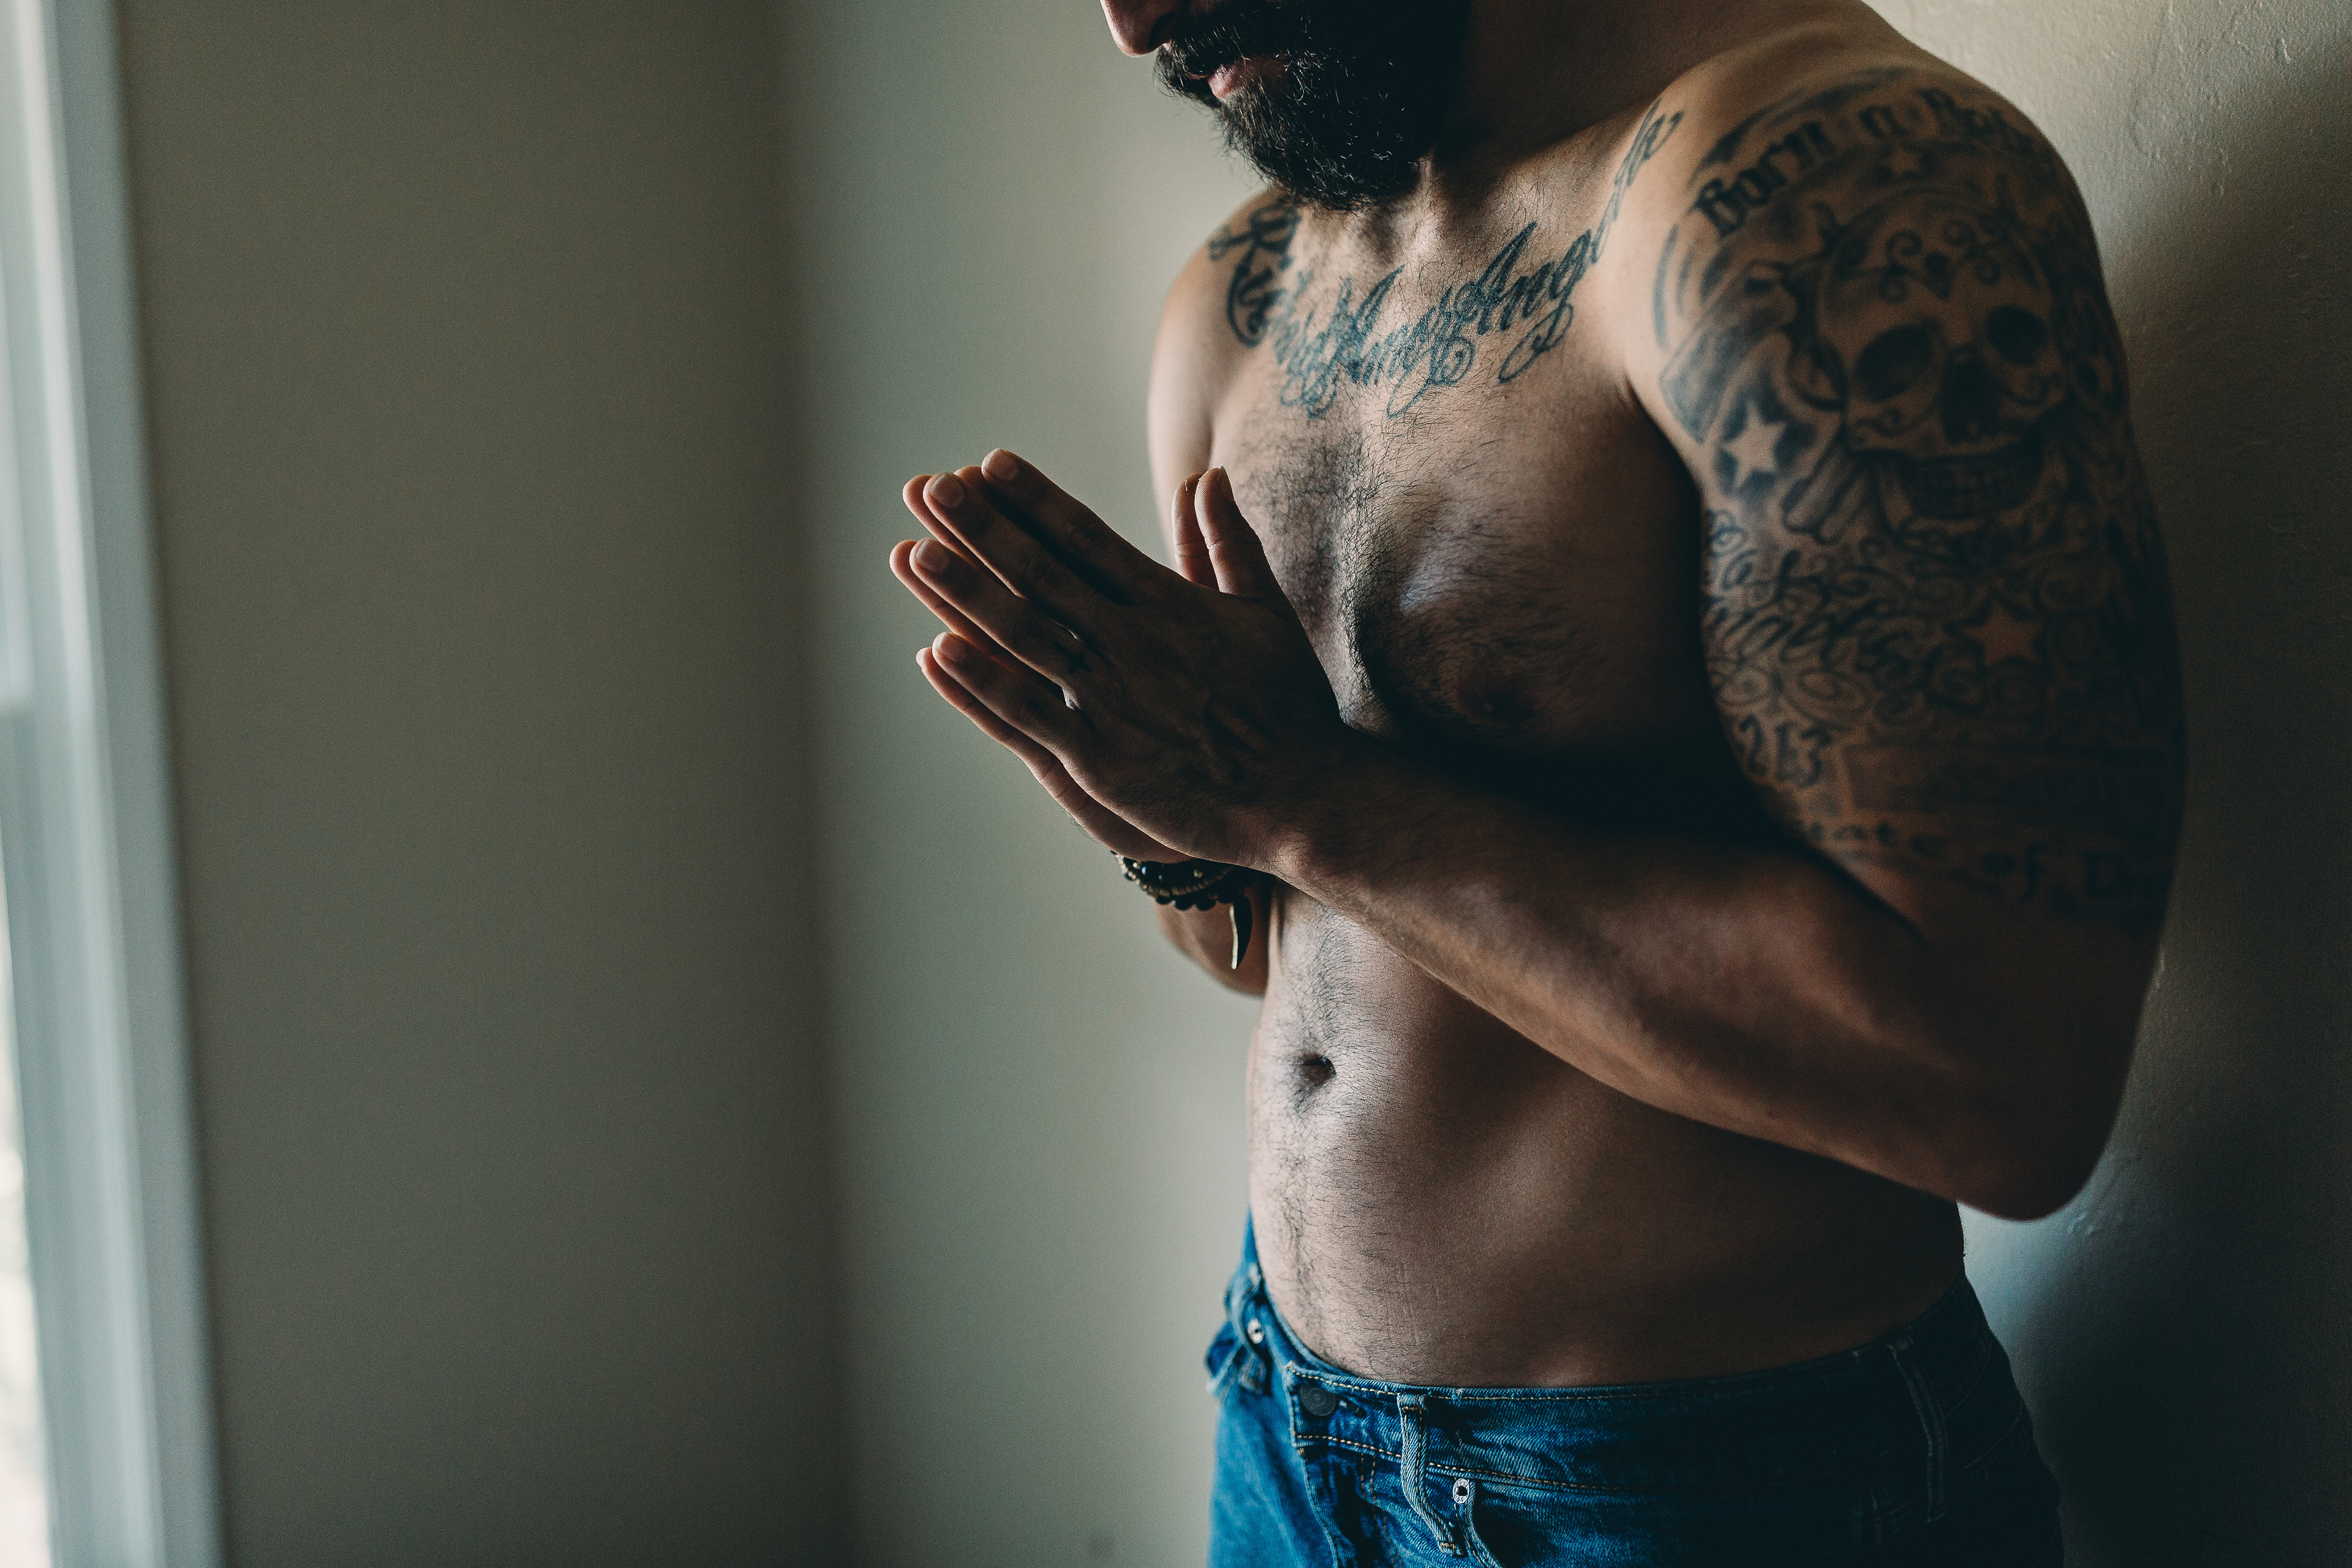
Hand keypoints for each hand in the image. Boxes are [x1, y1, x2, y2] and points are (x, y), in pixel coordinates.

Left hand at [889, 451, 1351, 868]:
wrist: (1304, 798)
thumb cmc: (1288, 704)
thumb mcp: (1264, 611)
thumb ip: (1227, 543)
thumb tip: (1208, 476)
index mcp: (1170, 604)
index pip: (1089, 538)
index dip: (1037, 499)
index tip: (990, 463)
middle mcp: (1135, 645)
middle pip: (1045, 575)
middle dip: (985, 529)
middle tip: (932, 488)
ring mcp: (1114, 702)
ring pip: (1027, 636)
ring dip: (967, 593)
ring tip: (915, 553)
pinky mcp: (1101, 760)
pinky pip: (1029, 713)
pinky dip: (983, 681)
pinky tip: (937, 650)